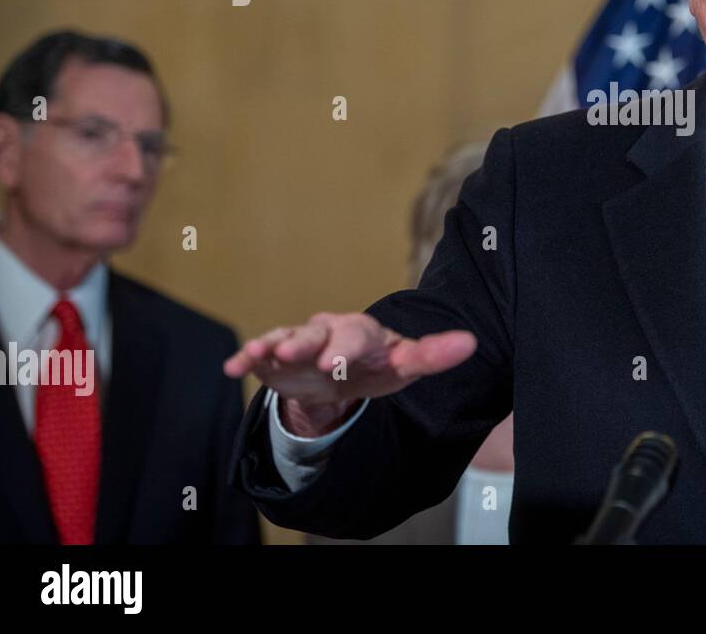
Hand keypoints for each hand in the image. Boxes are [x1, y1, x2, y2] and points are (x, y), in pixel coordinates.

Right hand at [223, 312, 476, 435]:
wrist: (343, 372)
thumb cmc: (378, 364)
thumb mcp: (406, 363)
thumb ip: (434, 354)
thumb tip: (471, 343)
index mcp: (362, 332)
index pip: (356, 336)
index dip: (345, 349)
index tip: (335, 366)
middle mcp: (328, 331)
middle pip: (317, 334)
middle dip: (308, 345)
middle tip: (299, 358)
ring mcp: (300, 342)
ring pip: (284, 339)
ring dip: (271, 346)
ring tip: (257, 355)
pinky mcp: (277, 357)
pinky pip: (261, 354)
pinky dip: (247, 358)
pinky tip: (234, 367)